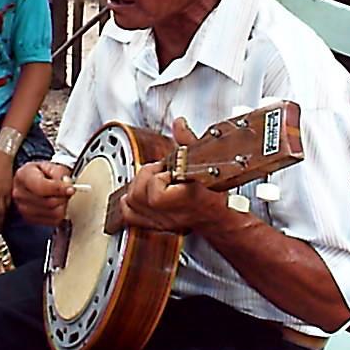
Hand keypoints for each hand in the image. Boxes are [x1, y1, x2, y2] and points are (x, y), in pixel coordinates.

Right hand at [12, 161, 73, 225]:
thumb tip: (67, 186)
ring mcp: (23, 208)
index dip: (59, 189)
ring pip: (53, 213)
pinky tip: (56, 205)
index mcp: (23, 176)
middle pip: (49, 202)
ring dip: (62, 206)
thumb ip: (60, 174)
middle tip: (66, 190)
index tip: (71, 189)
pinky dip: (59, 214)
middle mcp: (19, 193)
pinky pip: (54, 221)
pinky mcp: (30, 219)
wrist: (34, 180)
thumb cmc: (43, 173)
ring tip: (60, 197)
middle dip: (63, 196)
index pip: (41, 186)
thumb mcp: (52, 166)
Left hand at [120, 117, 219, 232]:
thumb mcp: (208, 162)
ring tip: (155, 179)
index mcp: (188, 199)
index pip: (157, 195)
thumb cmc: (216, 193)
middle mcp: (172, 215)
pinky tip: (142, 192)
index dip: (161, 176)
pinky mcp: (154, 224)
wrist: (221, 219)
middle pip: (137, 195)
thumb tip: (179, 124)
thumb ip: (189, 142)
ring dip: (138, 186)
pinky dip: (129, 201)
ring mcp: (161, 222)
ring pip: (130, 202)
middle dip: (146, 176)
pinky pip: (129, 214)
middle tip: (162, 171)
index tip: (172, 171)